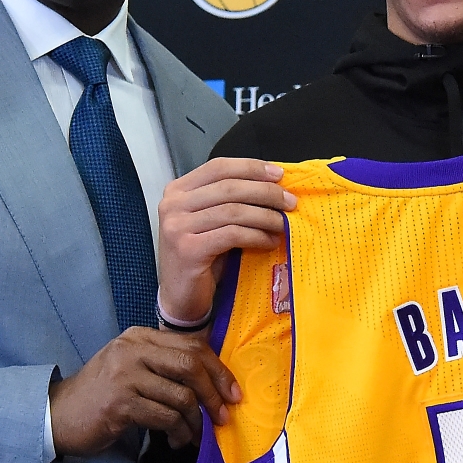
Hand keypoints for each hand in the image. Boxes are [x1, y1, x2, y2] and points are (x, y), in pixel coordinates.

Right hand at [49, 326, 242, 455]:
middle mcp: (132, 350)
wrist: (58, 415)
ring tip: (194, 436)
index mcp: (140, 336)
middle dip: (213, 394)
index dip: (218, 370)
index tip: (233, 392)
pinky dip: (178, 433)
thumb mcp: (132, 368)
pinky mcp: (120, 403)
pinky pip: (165, 418)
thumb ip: (165, 365)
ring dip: (195, 422)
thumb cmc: (102, 394)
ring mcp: (125, 375)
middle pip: (191, 366)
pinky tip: (176, 441)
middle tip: (222, 417)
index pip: (192, 346)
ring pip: (181, 396)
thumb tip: (213, 382)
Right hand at [158, 157, 295, 322]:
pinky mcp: (187, 249)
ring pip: (233, 211)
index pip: (218, 167)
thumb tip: (274, 184)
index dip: (251, 167)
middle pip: (229, 187)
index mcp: (178, 190)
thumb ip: (231, 200)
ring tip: (284, 224)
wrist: (181, 296)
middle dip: (265, 192)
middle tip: (290, 202)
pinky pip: (232, 235)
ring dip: (266, 216)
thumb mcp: (213, 221)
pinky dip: (257, 236)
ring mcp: (177, 226)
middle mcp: (173, 204)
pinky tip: (270, 241)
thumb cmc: (203, 257)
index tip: (279, 174)